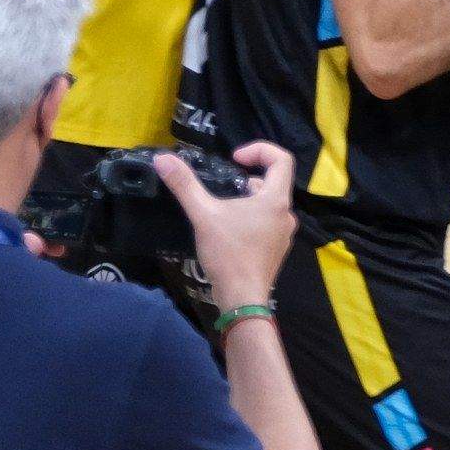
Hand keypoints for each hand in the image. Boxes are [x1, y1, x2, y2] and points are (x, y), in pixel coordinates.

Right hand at [161, 143, 295, 308]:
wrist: (242, 298)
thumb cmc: (228, 254)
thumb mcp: (204, 215)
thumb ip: (185, 185)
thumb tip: (163, 159)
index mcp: (275, 200)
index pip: (282, 159)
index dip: (260, 150)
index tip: (235, 158)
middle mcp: (286, 214)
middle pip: (273, 182)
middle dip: (247, 177)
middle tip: (224, 184)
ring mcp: (283, 234)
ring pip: (269, 204)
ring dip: (248, 199)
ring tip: (223, 208)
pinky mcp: (276, 249)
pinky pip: (267, 223)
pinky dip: (251, 217)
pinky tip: (229, 230)